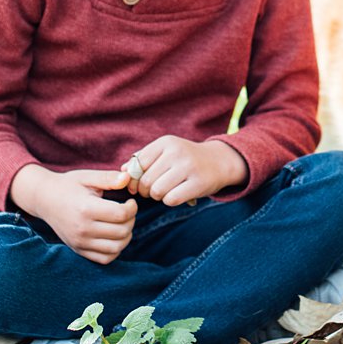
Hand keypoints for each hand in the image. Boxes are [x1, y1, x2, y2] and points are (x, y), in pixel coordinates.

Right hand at [10, 166, 136, 264]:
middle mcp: (82, 229)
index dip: (132, 208)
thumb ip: (108, 178)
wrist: (44, 199)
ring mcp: (80, 242)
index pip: (121, 214)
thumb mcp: (87, 177)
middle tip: (127, 211)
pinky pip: (105, 258)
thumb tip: (128, 178)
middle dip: (131, 220)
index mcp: (86, 209)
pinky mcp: (78, 250)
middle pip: (121, 232)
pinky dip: (115, 250)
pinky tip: (114, 236)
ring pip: (116, 248)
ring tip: (123, 224)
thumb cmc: (68, 185)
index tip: (130, 202)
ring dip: (126, 236)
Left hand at [124, 136, 246, 205]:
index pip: (137, 164)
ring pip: (157, 191)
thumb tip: (123, 171)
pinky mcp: (198, 183)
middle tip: (153, 190)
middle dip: (146, 190)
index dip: (134, 179)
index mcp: (166, 142)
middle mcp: (176, 152)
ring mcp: (188, 167)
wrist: (220, 162)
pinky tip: (176, 196)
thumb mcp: (166, 152)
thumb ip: (144, 159)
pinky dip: (170, 201)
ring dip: (158, 196)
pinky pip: (171, 199)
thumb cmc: (186, 159)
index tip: (139, 184)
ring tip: (166, 192)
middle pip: (146, 180)